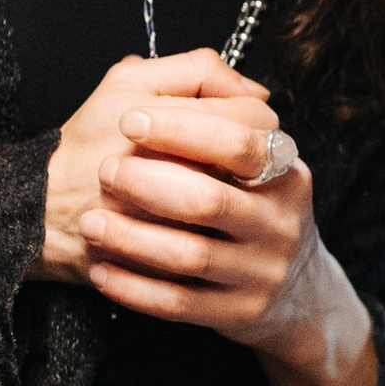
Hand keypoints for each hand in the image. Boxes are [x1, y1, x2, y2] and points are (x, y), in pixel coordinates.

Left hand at [41, 50, 337, 359]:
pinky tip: (102, 270)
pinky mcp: (240, 313)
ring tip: (92, 222)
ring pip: (190, 255)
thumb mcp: (254, 153)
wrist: (292, 290)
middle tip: (105, 171)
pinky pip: (180, 303)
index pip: (239, 140)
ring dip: (132, 238)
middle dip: (148, 182)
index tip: (129, 121)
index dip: (181, 128)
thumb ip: (222, 98)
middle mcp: (281, 221)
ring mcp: (263, 271)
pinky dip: (135, 288)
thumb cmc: (252, 204)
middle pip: (211, 199)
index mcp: (284, 171)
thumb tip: (216, 71)